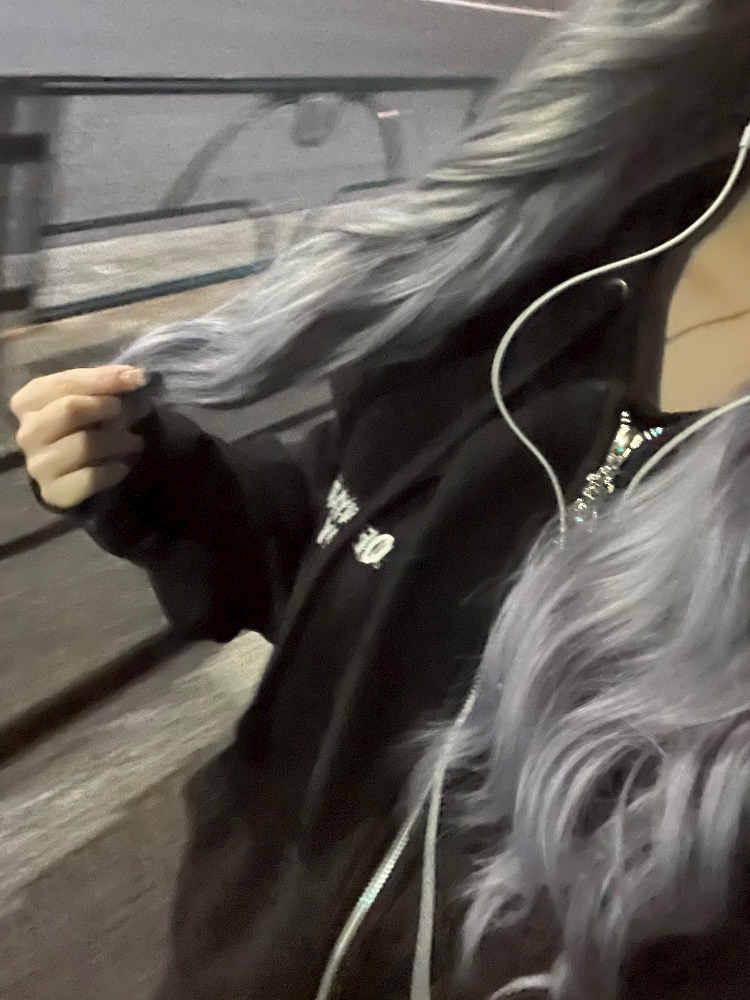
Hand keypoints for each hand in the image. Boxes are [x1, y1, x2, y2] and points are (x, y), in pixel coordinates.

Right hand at [11, 365, 147, 508]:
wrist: (71, 474)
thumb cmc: (81, 428)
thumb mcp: (88, 400)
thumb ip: (104, 386)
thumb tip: (136, 376)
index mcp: (28, 402)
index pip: (65, 383)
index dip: (104, 379)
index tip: (137, 378)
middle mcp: (27, 433)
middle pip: (70, 410)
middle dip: (108, 408)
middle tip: (131, 413)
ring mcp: (38, 465)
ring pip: (83, 445)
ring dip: (118, 440)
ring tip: (135, 441)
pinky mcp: (54, 492)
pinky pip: (90, 477)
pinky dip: (113, 470)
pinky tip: (123, 465)